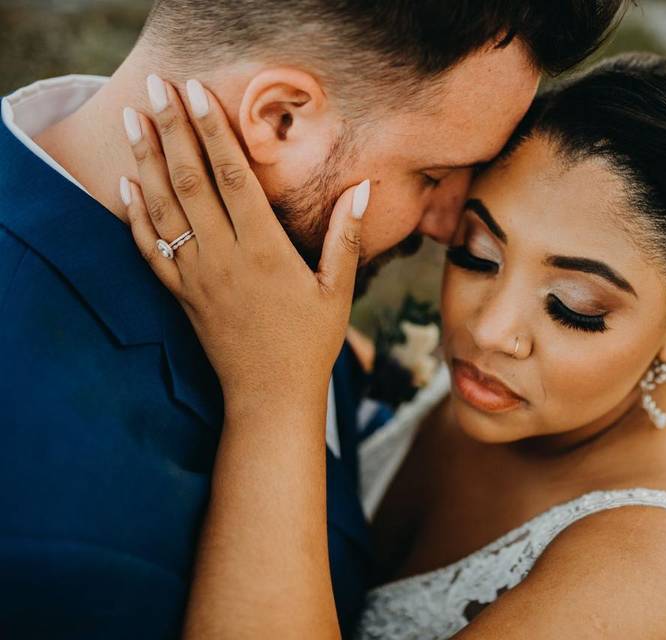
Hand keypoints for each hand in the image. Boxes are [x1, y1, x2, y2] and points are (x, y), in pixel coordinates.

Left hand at [121, 77, 369, 404]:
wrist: (268, 396)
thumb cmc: (310, 343)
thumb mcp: (337, 290)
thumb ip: (345, 237)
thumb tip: (362, 189)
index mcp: (263, 250)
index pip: (232, 177)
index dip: (214, 132)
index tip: (199, 94)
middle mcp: (223, 257)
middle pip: (190, 181)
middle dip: (173, 129)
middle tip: (158, 86)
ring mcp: (196, 275)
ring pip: (164, 208)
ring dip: (146, 160)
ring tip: (135, 120)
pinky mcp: (180, 293)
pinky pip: (150, 247)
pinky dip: (135, 214)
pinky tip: (126, 184)